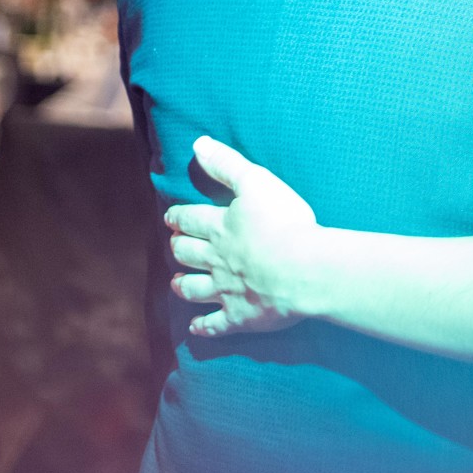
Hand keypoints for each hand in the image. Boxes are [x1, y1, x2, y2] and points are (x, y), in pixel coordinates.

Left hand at [166, 136, 321, 337]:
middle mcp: (216, 259)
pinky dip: (204, 326)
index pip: (191, 219)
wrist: (301, 268)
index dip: (179, 217)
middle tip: (175, 246)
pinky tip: (197, 328)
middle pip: (188, 254)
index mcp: (220, 227)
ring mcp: (226, 290)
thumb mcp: (256, 182)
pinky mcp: (240, 316)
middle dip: (179, 248)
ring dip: (184, 286)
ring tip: (176, 284)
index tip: (171, 216)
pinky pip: (216, 324)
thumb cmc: (284, 221)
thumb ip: (227, 164)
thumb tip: (198, 144)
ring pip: (194, 289)